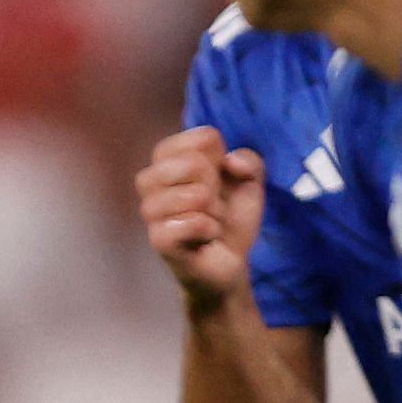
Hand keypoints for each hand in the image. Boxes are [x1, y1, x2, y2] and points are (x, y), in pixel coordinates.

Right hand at [136, 127, 264, 309]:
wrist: (229, 264)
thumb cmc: (231, 220)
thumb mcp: (250, 184)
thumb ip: (250, 161)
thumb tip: (230, 162)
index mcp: (168, 158)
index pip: (204, 138)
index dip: (224, 161)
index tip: (219, 181)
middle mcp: (152, 180)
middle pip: (194, 163)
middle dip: (216, 187)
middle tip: (213, 206)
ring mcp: (151, 210)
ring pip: (194, 195)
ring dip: (214, 212)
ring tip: (209, 222)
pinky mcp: (158, 239)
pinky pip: (192, 222)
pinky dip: (209, 230)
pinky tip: (205, 238)